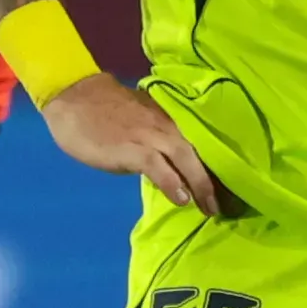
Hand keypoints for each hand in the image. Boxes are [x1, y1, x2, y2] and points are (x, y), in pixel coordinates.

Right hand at [43, 74, 230, 213]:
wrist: (76, 99)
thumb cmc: (106, 112)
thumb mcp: (141, 124)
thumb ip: (159, 141)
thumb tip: (173, 166)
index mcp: (171, 119)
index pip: (201, 143)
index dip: (217, 167)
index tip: (230, 189)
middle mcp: (167, 126)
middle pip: (200, 153)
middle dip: (215, 181)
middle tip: (226, 206)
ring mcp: (151, 136)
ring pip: (186, 159)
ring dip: (201, 185)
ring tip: (210, 208)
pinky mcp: (132, 149)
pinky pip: (158, 166)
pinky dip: (171, 182)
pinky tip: (181, 199)